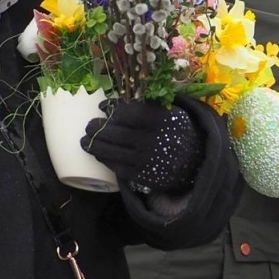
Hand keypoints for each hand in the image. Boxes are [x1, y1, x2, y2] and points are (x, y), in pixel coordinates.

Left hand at [81, 99, 203, 194]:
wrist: (194, 161)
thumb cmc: (175, 131)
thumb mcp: (169, 112)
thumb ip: (145, 105)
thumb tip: (112, 103)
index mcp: (160, 120)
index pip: (128, 113)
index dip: (111, 110)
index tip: (102, 108)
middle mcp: (152, 140)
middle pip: (115, 133)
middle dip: (97, 129)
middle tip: (89, 126)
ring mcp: (146, 160)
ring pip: (111, 152)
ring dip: (94, 146)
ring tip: (85, 141)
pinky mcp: (142, 176)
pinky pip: (117, 167)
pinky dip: (105, 159)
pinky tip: (99, 153)